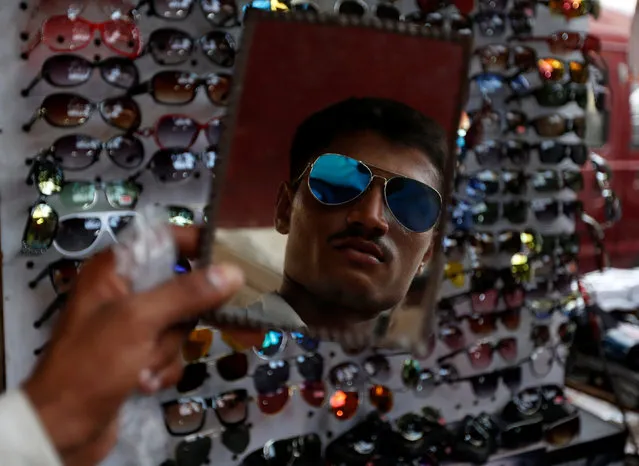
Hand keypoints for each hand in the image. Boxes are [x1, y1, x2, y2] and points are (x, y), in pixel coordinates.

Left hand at [23, 226, 244, 463]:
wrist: (61, 428)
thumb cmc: (93, 363)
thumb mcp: (140, 320)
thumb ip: (187, 293)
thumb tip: (234, 271)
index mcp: (115, 269)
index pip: (165, 239)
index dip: (197, 244)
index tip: (232, 257)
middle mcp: (124, 291)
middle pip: (180, 286)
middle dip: (181, 318)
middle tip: (174, 329)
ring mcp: (132, 325)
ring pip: (179, 324)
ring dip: (167, 349)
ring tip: (143, 366)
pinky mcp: (138, 354)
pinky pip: (171, 350)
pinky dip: (162, 367)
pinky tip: (143, 382)